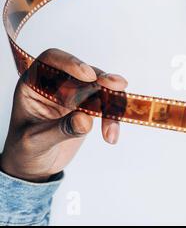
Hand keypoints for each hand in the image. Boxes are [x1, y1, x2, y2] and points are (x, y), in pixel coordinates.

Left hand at [0, 49, 127, 182]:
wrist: (34, 167)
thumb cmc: (25, 150)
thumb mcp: (36, 141)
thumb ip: (61, 129)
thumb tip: (85, 119)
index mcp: (35, 84)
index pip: (52, 61)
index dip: (70, 62)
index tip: (88, 75)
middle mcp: (57, 86)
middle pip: (84, 72)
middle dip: (103, 79)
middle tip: (118, 86)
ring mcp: (75, 96)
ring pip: (101, 89)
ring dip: (112, 105)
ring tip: (111, 129)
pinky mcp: (89, 108)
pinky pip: (107, 107)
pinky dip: (112, 120)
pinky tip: (111, 136)